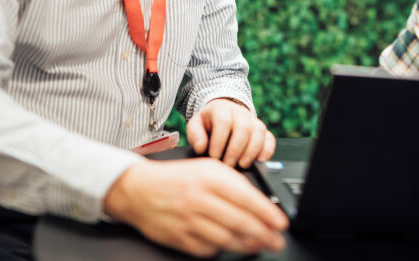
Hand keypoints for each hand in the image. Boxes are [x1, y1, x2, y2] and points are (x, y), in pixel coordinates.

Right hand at [103, 158, 287, 256]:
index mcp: (209, 177)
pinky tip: (233, 247)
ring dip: (247, 244)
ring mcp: (187, 220)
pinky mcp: (177, 237)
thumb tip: (260, 202)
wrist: (137, 189)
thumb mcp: (208, 168)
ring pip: (225, 238)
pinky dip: (222, 249)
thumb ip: (233, 183)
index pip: (246, 197)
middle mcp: (199, 198)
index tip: (281, 222)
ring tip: (261, 245)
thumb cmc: (178, 178)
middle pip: (238, 221)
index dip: (267, 213)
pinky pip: (206, 249)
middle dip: (263, 234)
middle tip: (277, 240)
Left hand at [187, 98, 275, 167]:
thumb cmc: (209, 124)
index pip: (224, 122)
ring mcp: (254, 121)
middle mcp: (240, 112)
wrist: (223, 116)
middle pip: (244, 127)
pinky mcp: (264, 131)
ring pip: (259, 132)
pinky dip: (266, 152)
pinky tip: (257, 162)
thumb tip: (201, 147)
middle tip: (227, 164)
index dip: (219, 141)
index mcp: (222, 108)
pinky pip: (270, 139)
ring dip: (251, 152)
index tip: (214, 156)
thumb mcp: (196, 125)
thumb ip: (195, 135)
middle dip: (235, 150)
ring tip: (241, 165)